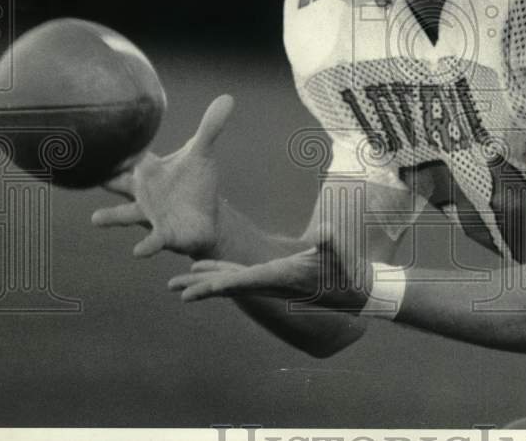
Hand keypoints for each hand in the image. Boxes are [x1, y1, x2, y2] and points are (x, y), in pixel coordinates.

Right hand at [91, 94, 233, 257]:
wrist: (207, 218)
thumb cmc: (196, 183)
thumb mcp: (202, 154)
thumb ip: (210, 127)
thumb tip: (227, 98)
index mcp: (148, 171)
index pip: (127, 155)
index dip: (113, 147)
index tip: (92, 138)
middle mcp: (142, 193)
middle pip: (117, 183)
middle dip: (102, 178)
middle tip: (78, 173)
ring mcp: (149, 215)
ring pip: (125, 215)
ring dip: (111, 218)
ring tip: (96, 219)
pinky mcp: (163, 235)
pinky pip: (152, 240)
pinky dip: (145, 245)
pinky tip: (138, 251)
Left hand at [167, 238, 369, 309]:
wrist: (354, 290)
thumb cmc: (346, 273)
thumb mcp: (340, 255)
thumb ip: (331, 244)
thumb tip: (325, 232)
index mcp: (278, 277)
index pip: (240, 282)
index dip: (213, 285)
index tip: (188, 293)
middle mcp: (269, 282)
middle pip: (227, 284)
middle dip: (199, 285)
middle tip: (171, 287)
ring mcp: (269, 281)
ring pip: (230, 279)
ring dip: (205, 278)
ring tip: (178, 281)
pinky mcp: (273, 275)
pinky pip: (240, 274)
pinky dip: (221, 270)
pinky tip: (207, 266)